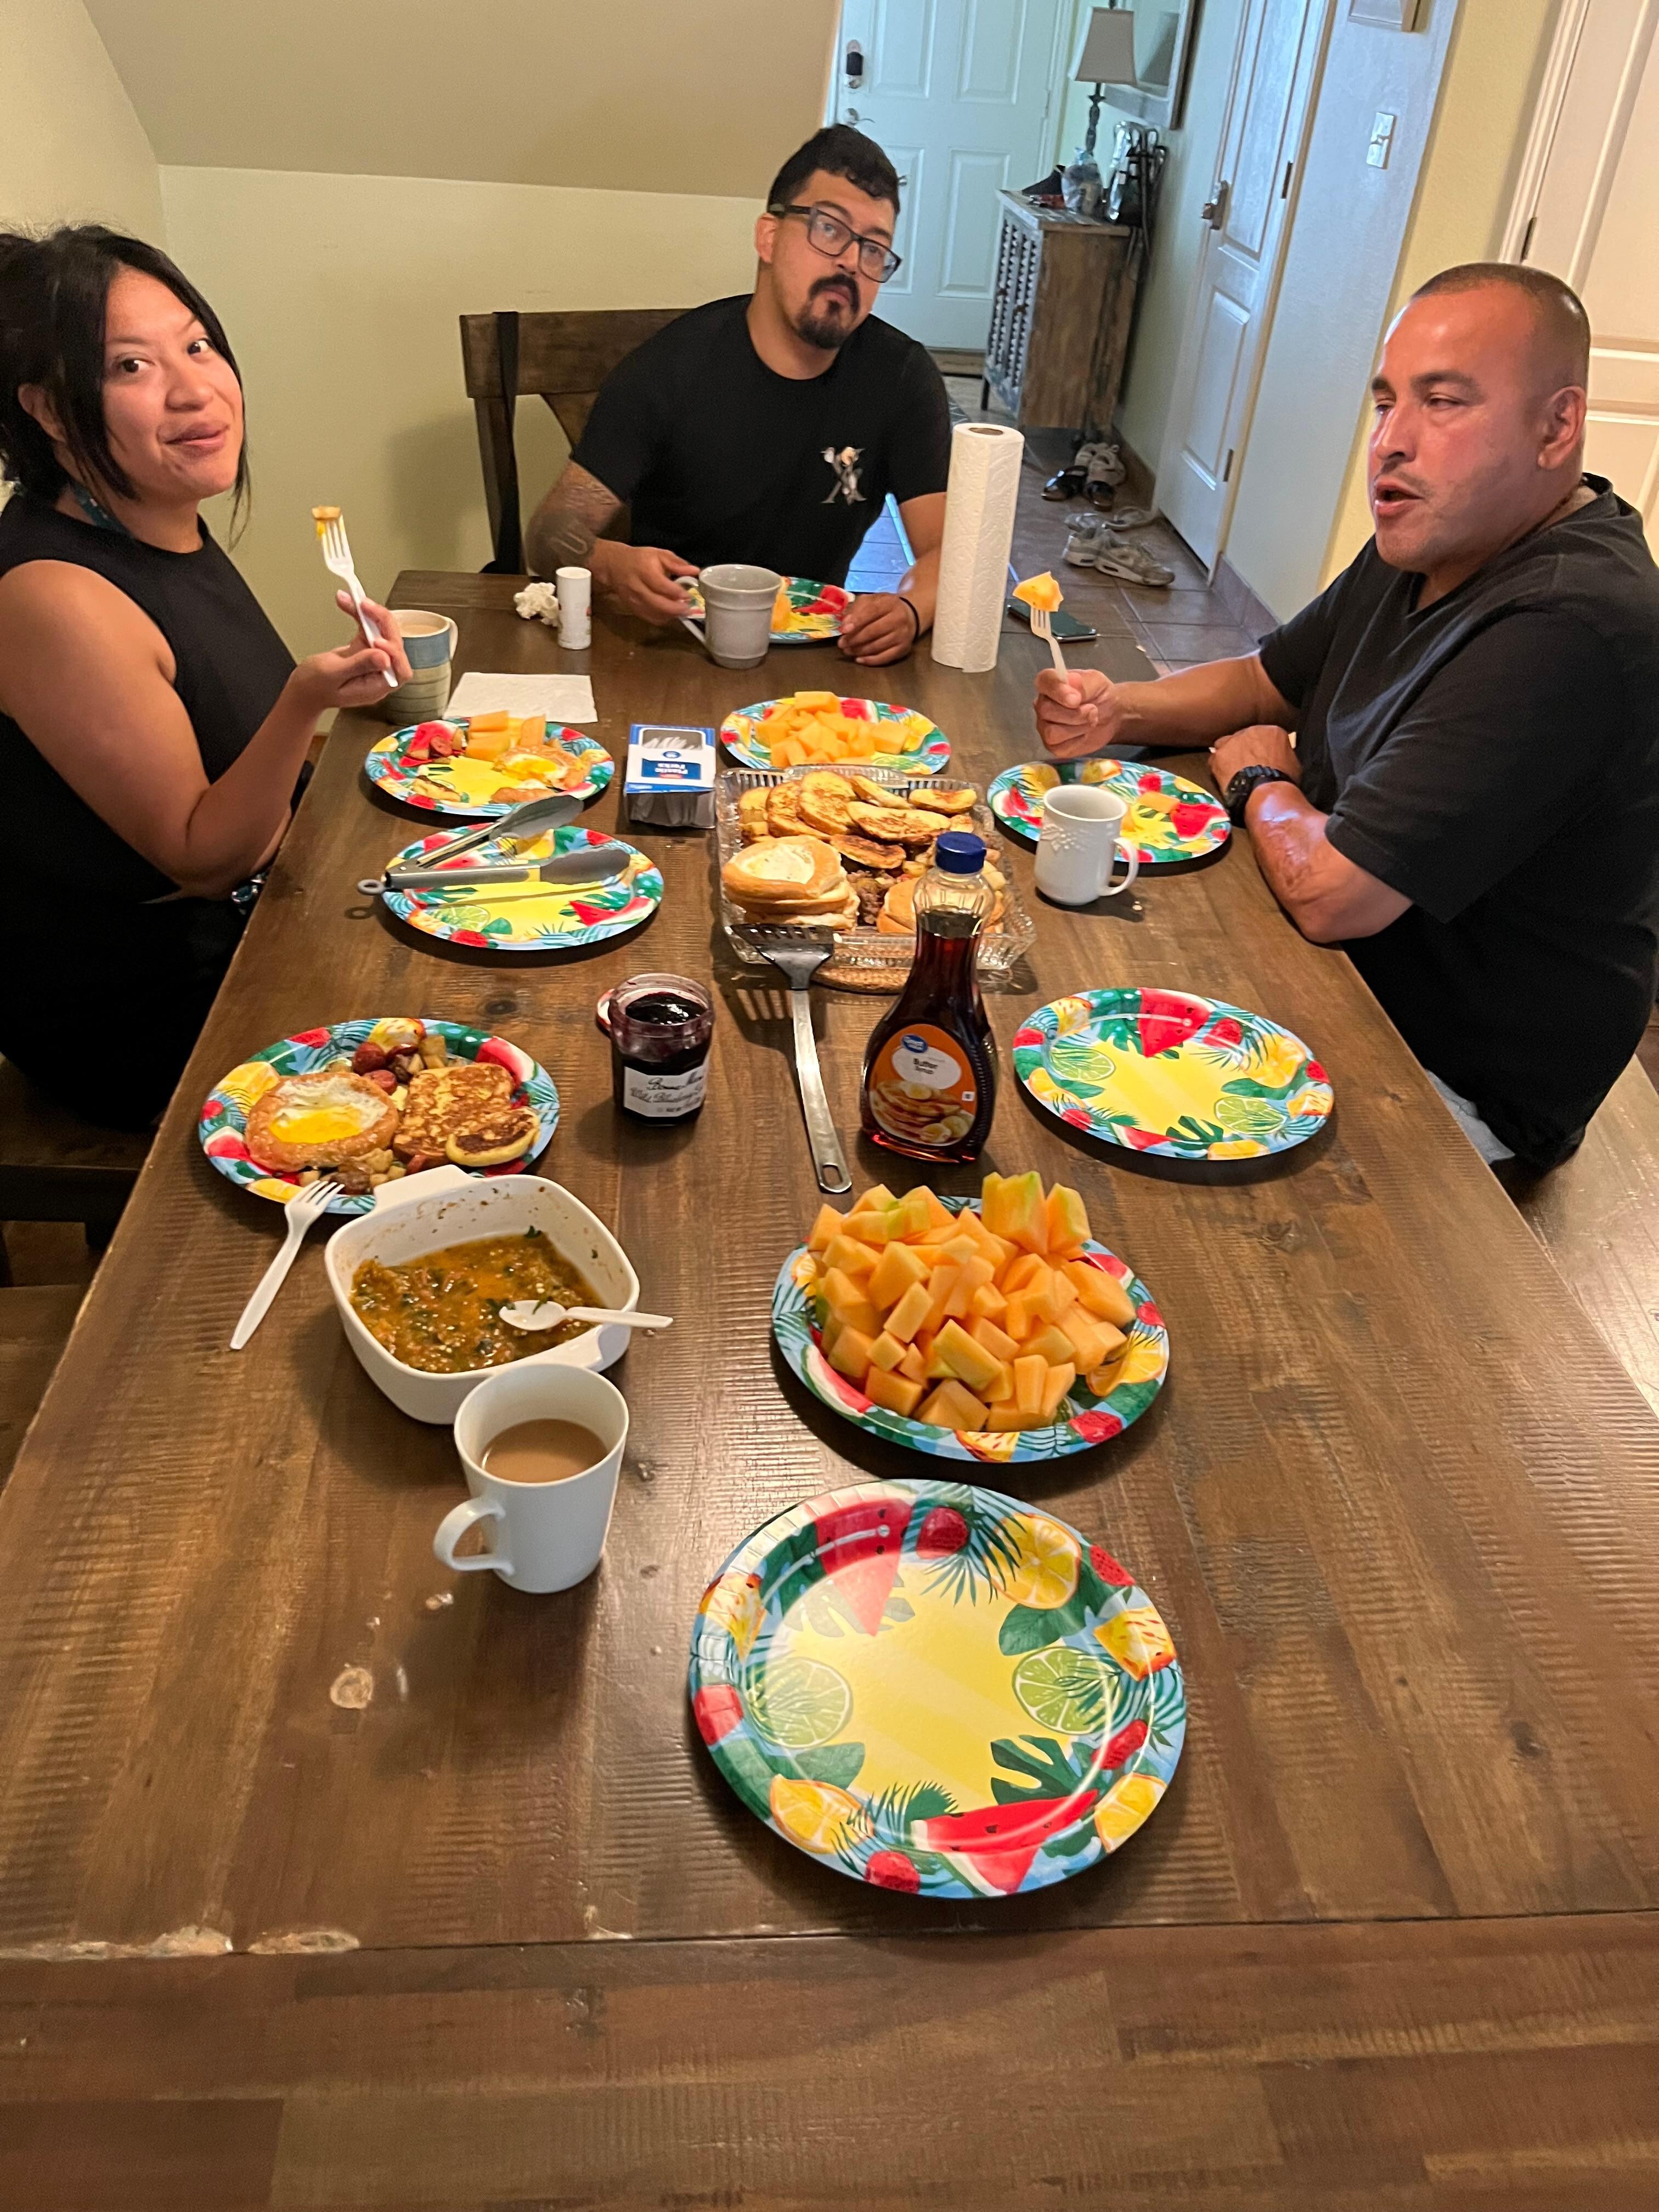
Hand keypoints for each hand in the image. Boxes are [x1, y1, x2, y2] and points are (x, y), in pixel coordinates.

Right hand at [288, 594, 411, 712]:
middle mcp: (379, 674)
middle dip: (382, 622)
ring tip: (354, 599)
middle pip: (393, 645)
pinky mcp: (365, 648)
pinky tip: (349, 602)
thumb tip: (384, 658)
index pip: (399, 669)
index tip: (376, 639)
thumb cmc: (315, 686)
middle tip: (364, 605)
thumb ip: (359, 666)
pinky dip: (360, 614)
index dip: (393, 651)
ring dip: (370, 614)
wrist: (304, 687)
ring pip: (383, 632)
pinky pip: (369, 628)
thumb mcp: (333, 675)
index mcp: (376, 687)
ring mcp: (373, 660)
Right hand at [594, 542, 699, 623]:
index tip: (688, 595)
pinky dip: (663, 618)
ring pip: (654, 614)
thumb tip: (695, 571)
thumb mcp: (659, 555)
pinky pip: (650, 619)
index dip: (677, 593)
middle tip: (689, 609)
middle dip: (676, 609)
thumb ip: (677, 564)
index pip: (661, 586)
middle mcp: (637, 588)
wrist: (615, 566)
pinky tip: (671, 613)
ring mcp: (634, 601)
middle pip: (658, 604)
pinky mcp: (633, 609)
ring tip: (682, 611)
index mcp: (644, 570)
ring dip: (671, 615)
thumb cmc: (640, 559)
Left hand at [838, 593, 919, 665]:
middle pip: (873, 631)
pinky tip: (859, 659)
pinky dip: (870, 660)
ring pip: (877, 646)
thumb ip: (858, 608)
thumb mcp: (873, 601)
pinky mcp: (904, 649)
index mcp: (890, 603)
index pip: (872, 612)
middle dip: (854, 639)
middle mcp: (898, 619)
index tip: (843, 630)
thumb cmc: (885, 608)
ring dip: (859, 651)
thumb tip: (845, 624)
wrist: (910, 616)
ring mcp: (902, 635)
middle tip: (841, 644)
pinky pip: (885, 658)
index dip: (857, 621)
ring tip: (847, 651)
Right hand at [1034, 666, 1122, 758]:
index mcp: (1049, 682)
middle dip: (1075, 713)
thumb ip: (1083, 684)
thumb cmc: (1098, 694)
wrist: (1110, 714)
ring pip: (1052, 732)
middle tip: (1093, 709)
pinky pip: (1060, 747)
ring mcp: (1044, 726)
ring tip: (1091, 719)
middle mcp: (1041, 704)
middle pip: (1046, 710)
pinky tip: (1085, 732)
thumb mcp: (1096, 681)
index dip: (1057, 690)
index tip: (1076, 699)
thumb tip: (1071, 695)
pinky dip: (1078, 740)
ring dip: (1078, 727)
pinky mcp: (1052, 745)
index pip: (1044, 681)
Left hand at [1209, 723, 1299, 793]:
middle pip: (1244, 737)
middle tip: (1245, 766)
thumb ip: (1284, 755)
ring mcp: (1233, 741)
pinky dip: (1218, 767)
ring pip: (1226, 744)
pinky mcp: (1219, 755)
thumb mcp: (1294, 764)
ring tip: (1232, 772)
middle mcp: (1252, 730)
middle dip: (1244, 750)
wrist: (1267, 792)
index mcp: (1273, 731)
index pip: (1264, 736)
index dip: (1261, 749)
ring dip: (1228, 755)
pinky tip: (1223, 779)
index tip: (1261, 759)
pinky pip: (1215, 759)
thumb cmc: (1284, 781)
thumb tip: (1282, 758)